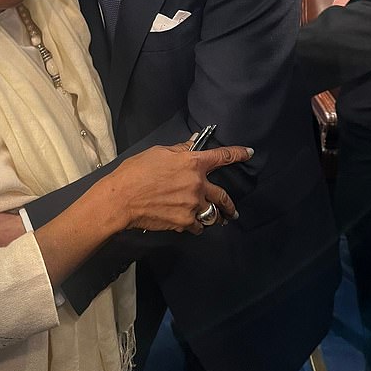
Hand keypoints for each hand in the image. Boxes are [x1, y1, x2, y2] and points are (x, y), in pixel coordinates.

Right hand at [105, 142, 251, 236]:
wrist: (122, 199)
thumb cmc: (136, 172)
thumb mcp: (158, 152)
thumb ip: (180, 150)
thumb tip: (193, 144)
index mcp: (192, 163)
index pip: (222, 156)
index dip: (237, 153)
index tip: (248, 153)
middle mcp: (197, 184)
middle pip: (223, 196)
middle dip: (230, 204)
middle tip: (232, 210)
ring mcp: (192, 205)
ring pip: (213, 214)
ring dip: (216, 217)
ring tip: (217, 220)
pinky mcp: (184, 221)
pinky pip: (198, 226)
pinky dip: (196, 225)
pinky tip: (192, 223)